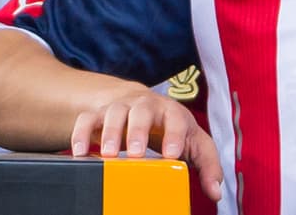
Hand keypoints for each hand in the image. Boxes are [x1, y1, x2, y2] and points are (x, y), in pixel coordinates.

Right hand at [70, 89, 222, 202]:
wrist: (142, 103)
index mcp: (171, 112)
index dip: (174, 134)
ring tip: (107, 155)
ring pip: (113, 112)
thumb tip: (215, 192)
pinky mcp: (99, 114)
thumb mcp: (195, 143)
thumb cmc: (172, 127)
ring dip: (109, 133)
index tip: (171, 154)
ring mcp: (120, 107)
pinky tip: (79, 152)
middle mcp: (145, 105)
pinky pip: (87, 119)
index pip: (175, 119)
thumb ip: (208, 166)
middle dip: (137, 130)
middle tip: (135, 153)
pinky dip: (80, 133)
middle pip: (141, 111)